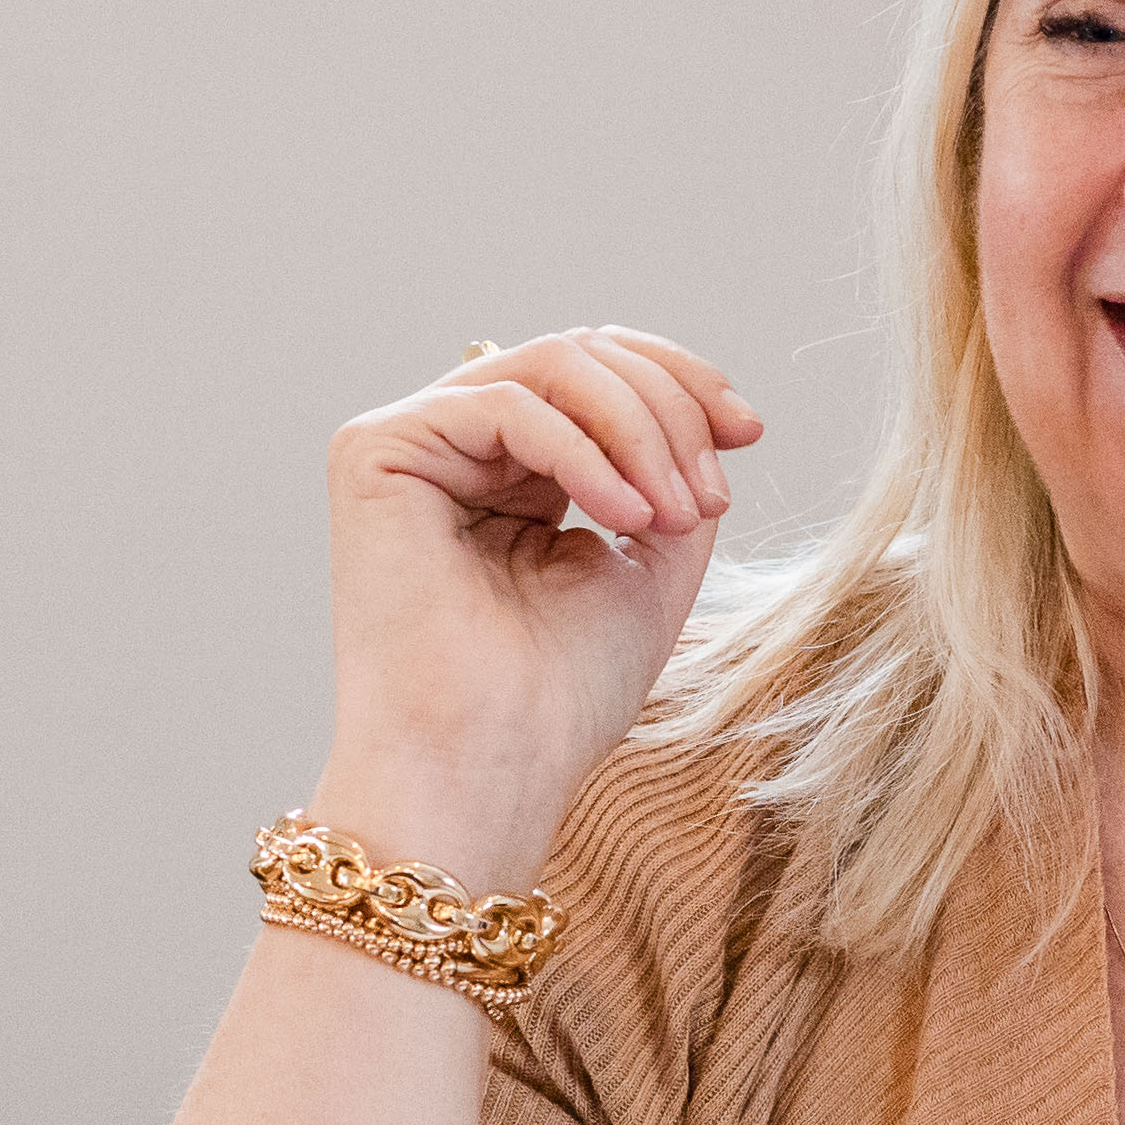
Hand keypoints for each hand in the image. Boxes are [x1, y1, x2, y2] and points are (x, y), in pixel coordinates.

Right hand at [310, 326, 763, 885]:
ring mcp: (410, 445)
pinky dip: (584, 450)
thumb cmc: (559, 696)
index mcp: (509, 473)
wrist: (488, 770)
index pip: (597, 374)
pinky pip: (506, 403)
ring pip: (551, 364)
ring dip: (640, 431)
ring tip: (674, 516)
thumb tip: (702, 411)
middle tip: (710, 496)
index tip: (751, 433)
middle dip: (671, 409)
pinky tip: (626, 517)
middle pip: (580, 354)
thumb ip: (670, 474)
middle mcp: (455, 448)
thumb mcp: (650, 561)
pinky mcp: (374, 452)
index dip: (682, 385)